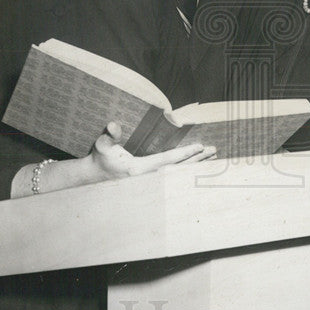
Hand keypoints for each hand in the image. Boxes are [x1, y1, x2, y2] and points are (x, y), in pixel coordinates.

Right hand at [91, 121, 215, 179]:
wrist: (95, 176)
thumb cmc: (101, 159)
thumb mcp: (101, 145)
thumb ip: (109, 135)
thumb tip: (113, 125)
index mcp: (139, 169)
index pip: (167, 160)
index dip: (184, 153)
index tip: (199, 146)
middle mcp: (148, 179)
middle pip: (179, 169)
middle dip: (197, 160)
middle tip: (214, 150)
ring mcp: (151, 183)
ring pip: (179, 174)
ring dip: (196, 165)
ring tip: (213, 158)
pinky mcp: (153, 183)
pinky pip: (176, 177)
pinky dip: (189, 171)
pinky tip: (200, 165)